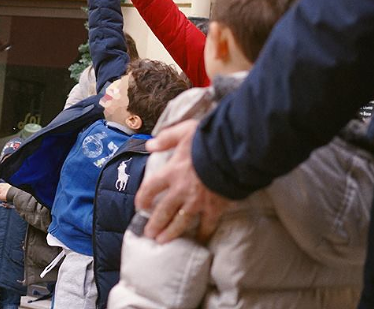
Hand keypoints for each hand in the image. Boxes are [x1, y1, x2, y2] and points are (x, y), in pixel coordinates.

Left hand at [135, 120, 230, 242]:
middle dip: (154, 223)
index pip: (150, 188)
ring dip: (170, 232)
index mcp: (171, 172)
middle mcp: (180, 190)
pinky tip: (199, 242)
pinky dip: (203, 234)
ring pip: (180, 222)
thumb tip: (150, 145)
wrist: (232, 152)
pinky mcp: (214, 208)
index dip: (143, 198)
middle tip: (148, 233)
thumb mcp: (183, 132)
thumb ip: (166, 138)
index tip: (140, 206)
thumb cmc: (208, 140)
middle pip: (163, 210)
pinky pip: (207, 226)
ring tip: (162, 241)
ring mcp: (197, 202)